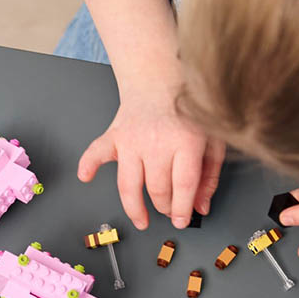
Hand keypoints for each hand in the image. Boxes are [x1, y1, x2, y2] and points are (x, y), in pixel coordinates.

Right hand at [78, 86, 224, 229]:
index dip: (182, 209)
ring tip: (142, 220)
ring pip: (128, 185)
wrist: (161, 77)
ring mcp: (132, 140)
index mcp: (185, 141)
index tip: (182, 220)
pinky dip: (88, 165)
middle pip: (157, 189)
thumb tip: (201, 206)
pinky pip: (96, 152)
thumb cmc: (188, 109)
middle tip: (169, 209)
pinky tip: (86, 177)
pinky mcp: (114, 135)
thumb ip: (210, 175)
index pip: (182, 186)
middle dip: (164, 207)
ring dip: (134, 208)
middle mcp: (156, 142)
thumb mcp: (213, 140)